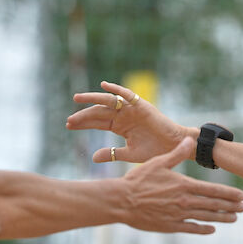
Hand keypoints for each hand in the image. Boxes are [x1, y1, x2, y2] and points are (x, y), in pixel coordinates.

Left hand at [66, 81, 189, 162]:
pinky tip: (104, 85)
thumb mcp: (130, 154)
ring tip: (77, 98)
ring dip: (93, 98)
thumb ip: (113, 154)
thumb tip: (92, 157)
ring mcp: (131, 109)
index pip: (97, 122)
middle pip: (99, 112)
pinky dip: (116, 89)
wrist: (174, 147)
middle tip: (69, 119)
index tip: (68, 125)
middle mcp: (123, 116)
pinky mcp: (141, 105)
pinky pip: (127, 95)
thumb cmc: (155, 151)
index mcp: (120, 126)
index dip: (83, 123)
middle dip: (83, 115)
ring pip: (108, 101)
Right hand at [118, 137, 242, 233]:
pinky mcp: (170, 226)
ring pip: (205, 217)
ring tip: (234, 218)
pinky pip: (191, 228)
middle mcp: (184, 201)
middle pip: (213, 205)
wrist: (122, 201)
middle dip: (230, 206)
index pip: (212, 190)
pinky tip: (211, 230)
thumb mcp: (158, 162)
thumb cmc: (138, 180)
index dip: (228, 194)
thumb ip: (176, 154)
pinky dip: (203, 229)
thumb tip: (190, 140)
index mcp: (184, 185)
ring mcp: (178, 215)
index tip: (241, 196)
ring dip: (221, 218)